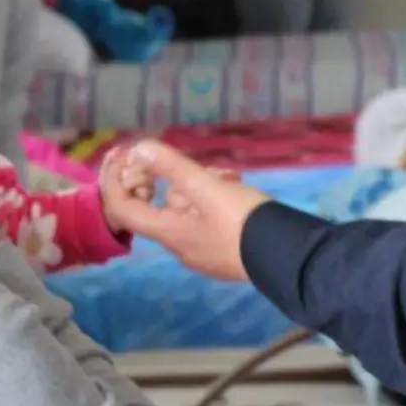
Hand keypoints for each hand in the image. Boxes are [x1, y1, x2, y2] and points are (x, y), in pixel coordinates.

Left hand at [103, 141, 269, 281]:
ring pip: (187, 211)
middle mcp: (180, 247)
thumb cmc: (244, 222)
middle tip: (184, 164)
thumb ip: (173, 167)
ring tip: (226, 174)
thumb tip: (139, 149)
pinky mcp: (223, 252)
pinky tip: (235, 187)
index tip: (125, 154)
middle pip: (157, 207)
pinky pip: (205, 221)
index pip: (123, 207)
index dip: (116, 180)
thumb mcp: (208, 188)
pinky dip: (213, 201)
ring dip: (198, 186)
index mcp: (170, 233)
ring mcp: (202, 252)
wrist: (289, 256)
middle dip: (167, 179)